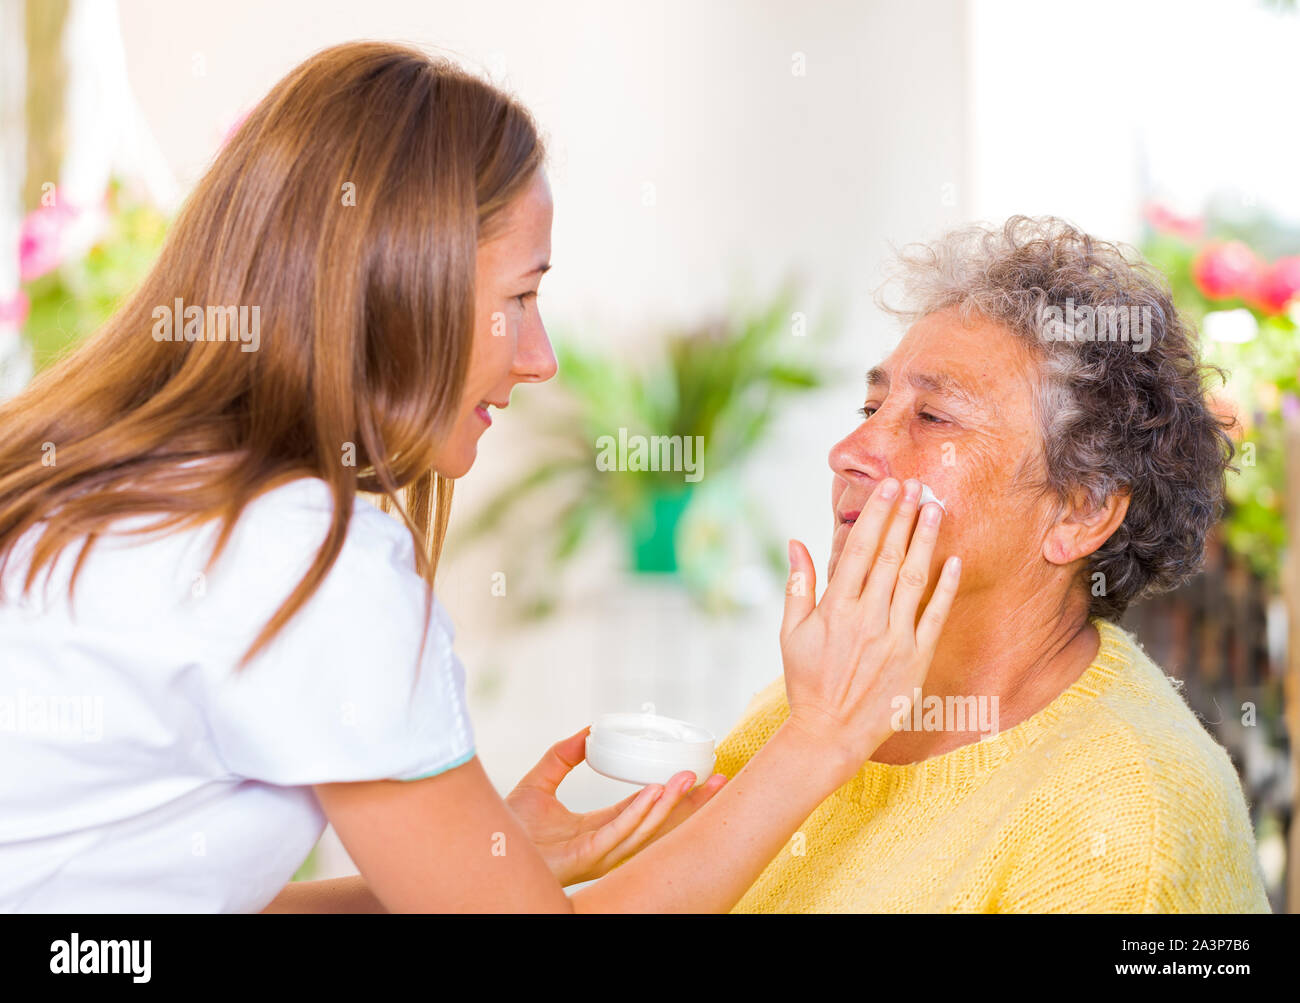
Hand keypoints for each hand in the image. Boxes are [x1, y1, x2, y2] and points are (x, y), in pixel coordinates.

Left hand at [505, 726, 727, 885]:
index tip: (698, 774)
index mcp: (601, 828)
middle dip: (690, 805)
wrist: (486, 845)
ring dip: (670, 805)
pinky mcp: (586, 856)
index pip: (647, 809)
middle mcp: (607, 843)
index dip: (672, 793)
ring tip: (688, 779)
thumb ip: (563, 757)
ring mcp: (599, 852)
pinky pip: (619, 833)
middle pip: (658, 823)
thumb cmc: (511, 826)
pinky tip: (654, 794)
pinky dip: (639, 813)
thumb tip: (587, 732)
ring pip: (645, 828)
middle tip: (719, 779)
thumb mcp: (541, 781)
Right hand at [780, 477, 960, 775]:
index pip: (860, 549)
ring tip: (935, 509)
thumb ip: (798, 585)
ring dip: (926, 541)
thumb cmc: (807, 682)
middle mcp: (867, 618)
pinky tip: (953, 561)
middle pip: (890, 556)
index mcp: (836, 609)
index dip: (877, 514)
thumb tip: (796, 542)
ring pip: (914, 579)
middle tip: (916, 485)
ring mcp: (894, 638)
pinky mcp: (916, 658)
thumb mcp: (790, 633)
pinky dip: (945, 587)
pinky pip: (934, 615)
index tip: (888, 487)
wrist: (830, 734)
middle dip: (904, 517)